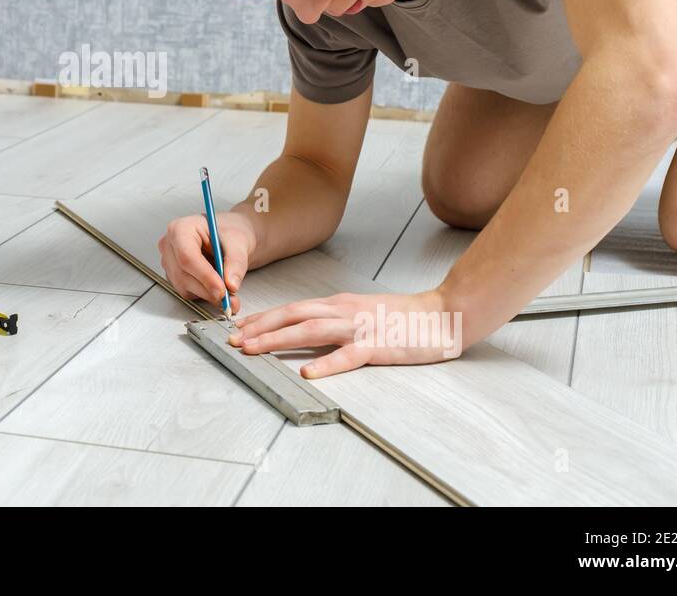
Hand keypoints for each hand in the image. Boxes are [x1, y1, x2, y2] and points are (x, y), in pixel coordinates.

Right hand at [157, 211, 255, 312]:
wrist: (227, 238)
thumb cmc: (228, 233)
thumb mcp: (238, 243)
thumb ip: (236, 263)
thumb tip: (231, 284)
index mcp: (181, 229)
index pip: (187, 256)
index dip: (204, 276)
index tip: (222, 289)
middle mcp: (170, 246)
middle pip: (183, 275)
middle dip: (209, 289)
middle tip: (230, 296)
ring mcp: (169, 262)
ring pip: (185, 287)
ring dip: (208, 294)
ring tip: (228, 288)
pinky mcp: (173, 277)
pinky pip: (187, 292)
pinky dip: (206, 294)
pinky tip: (217, 285)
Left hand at [227, 289, 463, 377]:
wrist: (443, 313)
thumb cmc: (403, 317)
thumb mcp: (362, 312)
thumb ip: (335, 319)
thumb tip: (305, 329)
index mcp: (339, 304)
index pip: (293, 308)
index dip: (264, 318)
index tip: (239, 327)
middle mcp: (343, 311)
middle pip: (293, 315)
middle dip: (259, 327)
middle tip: (233, 339)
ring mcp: (360, 327)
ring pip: (310, 330)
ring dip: (277, 339)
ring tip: (253, 349)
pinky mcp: (378, 345)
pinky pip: (347, 355)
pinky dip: (326, 364)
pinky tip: (307, 371)